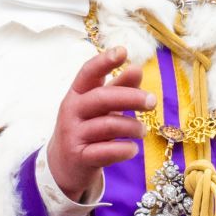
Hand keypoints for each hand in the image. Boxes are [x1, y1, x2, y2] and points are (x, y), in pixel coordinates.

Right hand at [46, 47, 154, 201]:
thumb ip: (118, 88)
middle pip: (101, 98)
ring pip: (107, 125)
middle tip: (152, 101)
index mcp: (76, 93)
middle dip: (130, 97)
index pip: (88, 73)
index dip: (104, 61)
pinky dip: (124, 149)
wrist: (63, 164)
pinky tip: (132, 149)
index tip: (123, 51)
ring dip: (132, 127)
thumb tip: (136, 68)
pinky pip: (107, 152)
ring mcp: (74, 134)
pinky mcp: (80, 157)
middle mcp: (72, 111)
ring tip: (142, 130)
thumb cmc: (86, 127)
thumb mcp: (99, 106)